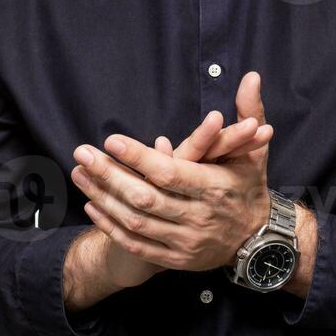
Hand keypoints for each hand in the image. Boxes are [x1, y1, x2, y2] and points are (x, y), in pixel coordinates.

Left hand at [71, 71, 271, 286]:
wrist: (256, 240)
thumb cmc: (249, 186)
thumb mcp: (254, 148)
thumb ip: (250, 111)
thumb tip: (251, 76)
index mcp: (214, 187)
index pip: (169, 172)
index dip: (138, 158)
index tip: (111, 140)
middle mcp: (198, 216)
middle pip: (145, 197)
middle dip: (109, 175)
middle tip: (82, 154)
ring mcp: (185, 242)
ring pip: (136, 221)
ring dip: (103, 198)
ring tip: (80, 175)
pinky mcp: (175, 259)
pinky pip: (136, 244)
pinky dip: (111, 226)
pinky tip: (93, 205)